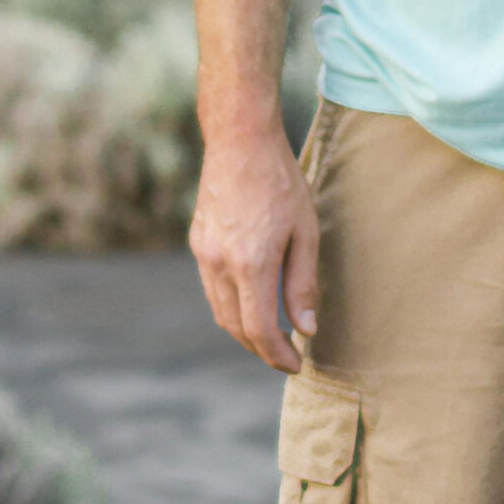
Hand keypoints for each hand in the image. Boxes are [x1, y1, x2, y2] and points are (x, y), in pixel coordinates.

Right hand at [190, 129, 319, 374]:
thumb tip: (306, 329)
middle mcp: (220, 263)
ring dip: (244, 331)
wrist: (240, 140)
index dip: (278, 354)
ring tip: (272, 335)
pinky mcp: (198, 242)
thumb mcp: (305, 231)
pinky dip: (231, 307)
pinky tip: (251, 303)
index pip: (260, 330)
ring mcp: (204, 253)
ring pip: (220, 311)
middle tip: (287, 355)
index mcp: (251, 263)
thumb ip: (303, 283)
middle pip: (236, 328)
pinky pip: (212, 289)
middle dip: (262, 349)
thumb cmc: (281, 182)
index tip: (296, 363)